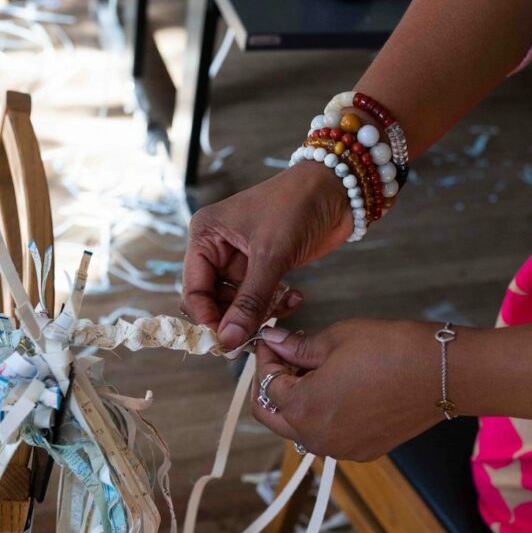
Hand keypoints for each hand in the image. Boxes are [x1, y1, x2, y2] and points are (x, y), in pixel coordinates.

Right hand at [182, 162, 352, 349]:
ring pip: (238, 305)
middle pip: (213, 301)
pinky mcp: (264, 267)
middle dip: (235, 318)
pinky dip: (276, 304)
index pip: (193, 289)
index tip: (225, 341)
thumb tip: (228, 340)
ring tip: (283, 304)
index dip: (206, 317)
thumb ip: (249, 301)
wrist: (338, 190)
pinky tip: (296, 296)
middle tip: (256, 334)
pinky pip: (260, 299)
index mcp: (205, 236)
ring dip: (260, 313)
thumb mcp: (271, 255)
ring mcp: (241, 260)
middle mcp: (217, 249)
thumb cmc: (296, 205)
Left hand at [251, 319, 447, 460]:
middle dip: (271, 386)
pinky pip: (328, 436)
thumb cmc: (391, 351)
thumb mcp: (336, 339)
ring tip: (312, 370)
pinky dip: (322, 415)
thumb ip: (297, 347)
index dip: (266, 358)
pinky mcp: (363, 451)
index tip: (273, 340)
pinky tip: (336, 389)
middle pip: (273, 416)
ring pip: (299, 429)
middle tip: (283, 358)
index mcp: (303, 408)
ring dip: (296, 402)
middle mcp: (316, 437)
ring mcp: (340, 449)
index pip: (266, 384)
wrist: (442, 373)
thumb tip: (275, 343)